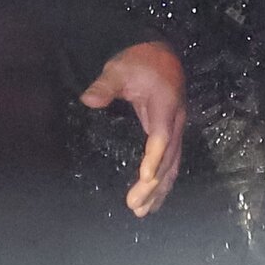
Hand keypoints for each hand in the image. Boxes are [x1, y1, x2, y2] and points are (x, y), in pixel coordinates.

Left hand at [80, 41, 185, 217]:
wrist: (161, 52)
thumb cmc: (139, 61)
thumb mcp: (119, 68)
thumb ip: (105, 85)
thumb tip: (88, 100)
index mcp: (165, 106)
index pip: (161, 137)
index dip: (154, 158)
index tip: (145, 179)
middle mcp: (176, 120)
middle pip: (169, 158)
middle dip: (154, 184)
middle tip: (134, 206)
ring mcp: (177, 127)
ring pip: (173, 164)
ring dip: (160, 188)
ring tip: (143, 211)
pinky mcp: (172, 131)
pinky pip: (172, 160)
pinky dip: (165, 180)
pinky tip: (155, 196)